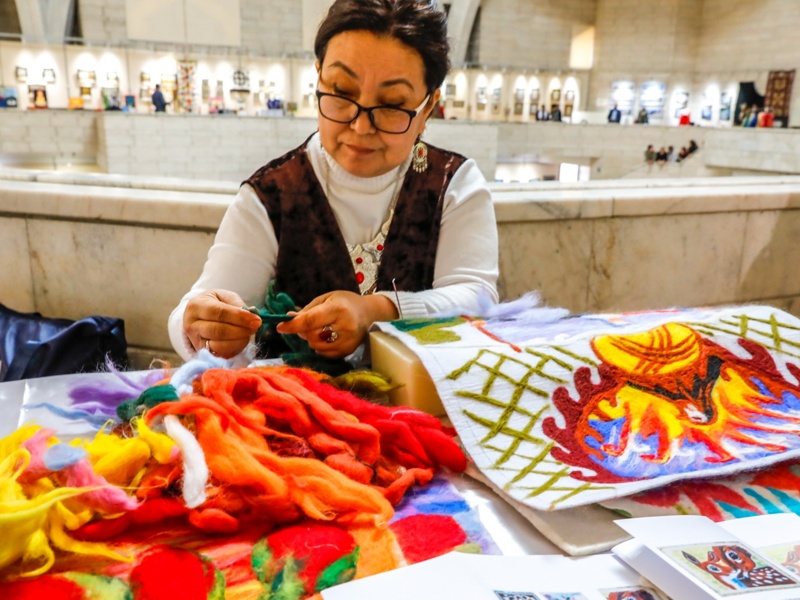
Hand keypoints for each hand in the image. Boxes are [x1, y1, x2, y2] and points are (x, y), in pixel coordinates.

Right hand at [183, 289, 262, 357]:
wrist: (199, 316)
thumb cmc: (215, 304)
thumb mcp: (224, 297)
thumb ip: (236, 305)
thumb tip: (250, 315)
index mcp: (196, 306)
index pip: (219, 312)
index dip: (239, 317)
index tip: (256, 320)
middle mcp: (192, 325)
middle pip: (218, 331)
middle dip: (241, 330)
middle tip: (255, 327)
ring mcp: (195, 341)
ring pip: (219, 346)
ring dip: (239, 341)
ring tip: (248, 334)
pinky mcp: (202, 353)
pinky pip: (220, 355)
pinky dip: (234, 349)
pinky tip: (241, 341)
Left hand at [276, 291, 397, 357]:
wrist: (369, 312)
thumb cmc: (346, 301)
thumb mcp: (326, 298)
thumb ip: (307, 310)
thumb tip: (288, 319)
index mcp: (338, 309)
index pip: (311, 321)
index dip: (293, 325)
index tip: (280, 327)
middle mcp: (345, 327)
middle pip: (312, 336)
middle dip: (304, 331)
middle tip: (305, 324)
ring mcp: (348, 341)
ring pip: (317, 347)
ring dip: (312, 339)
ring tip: (319, 329)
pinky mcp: (348, 350)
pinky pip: (325, 353)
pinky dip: (320, 347)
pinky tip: (326, 337)